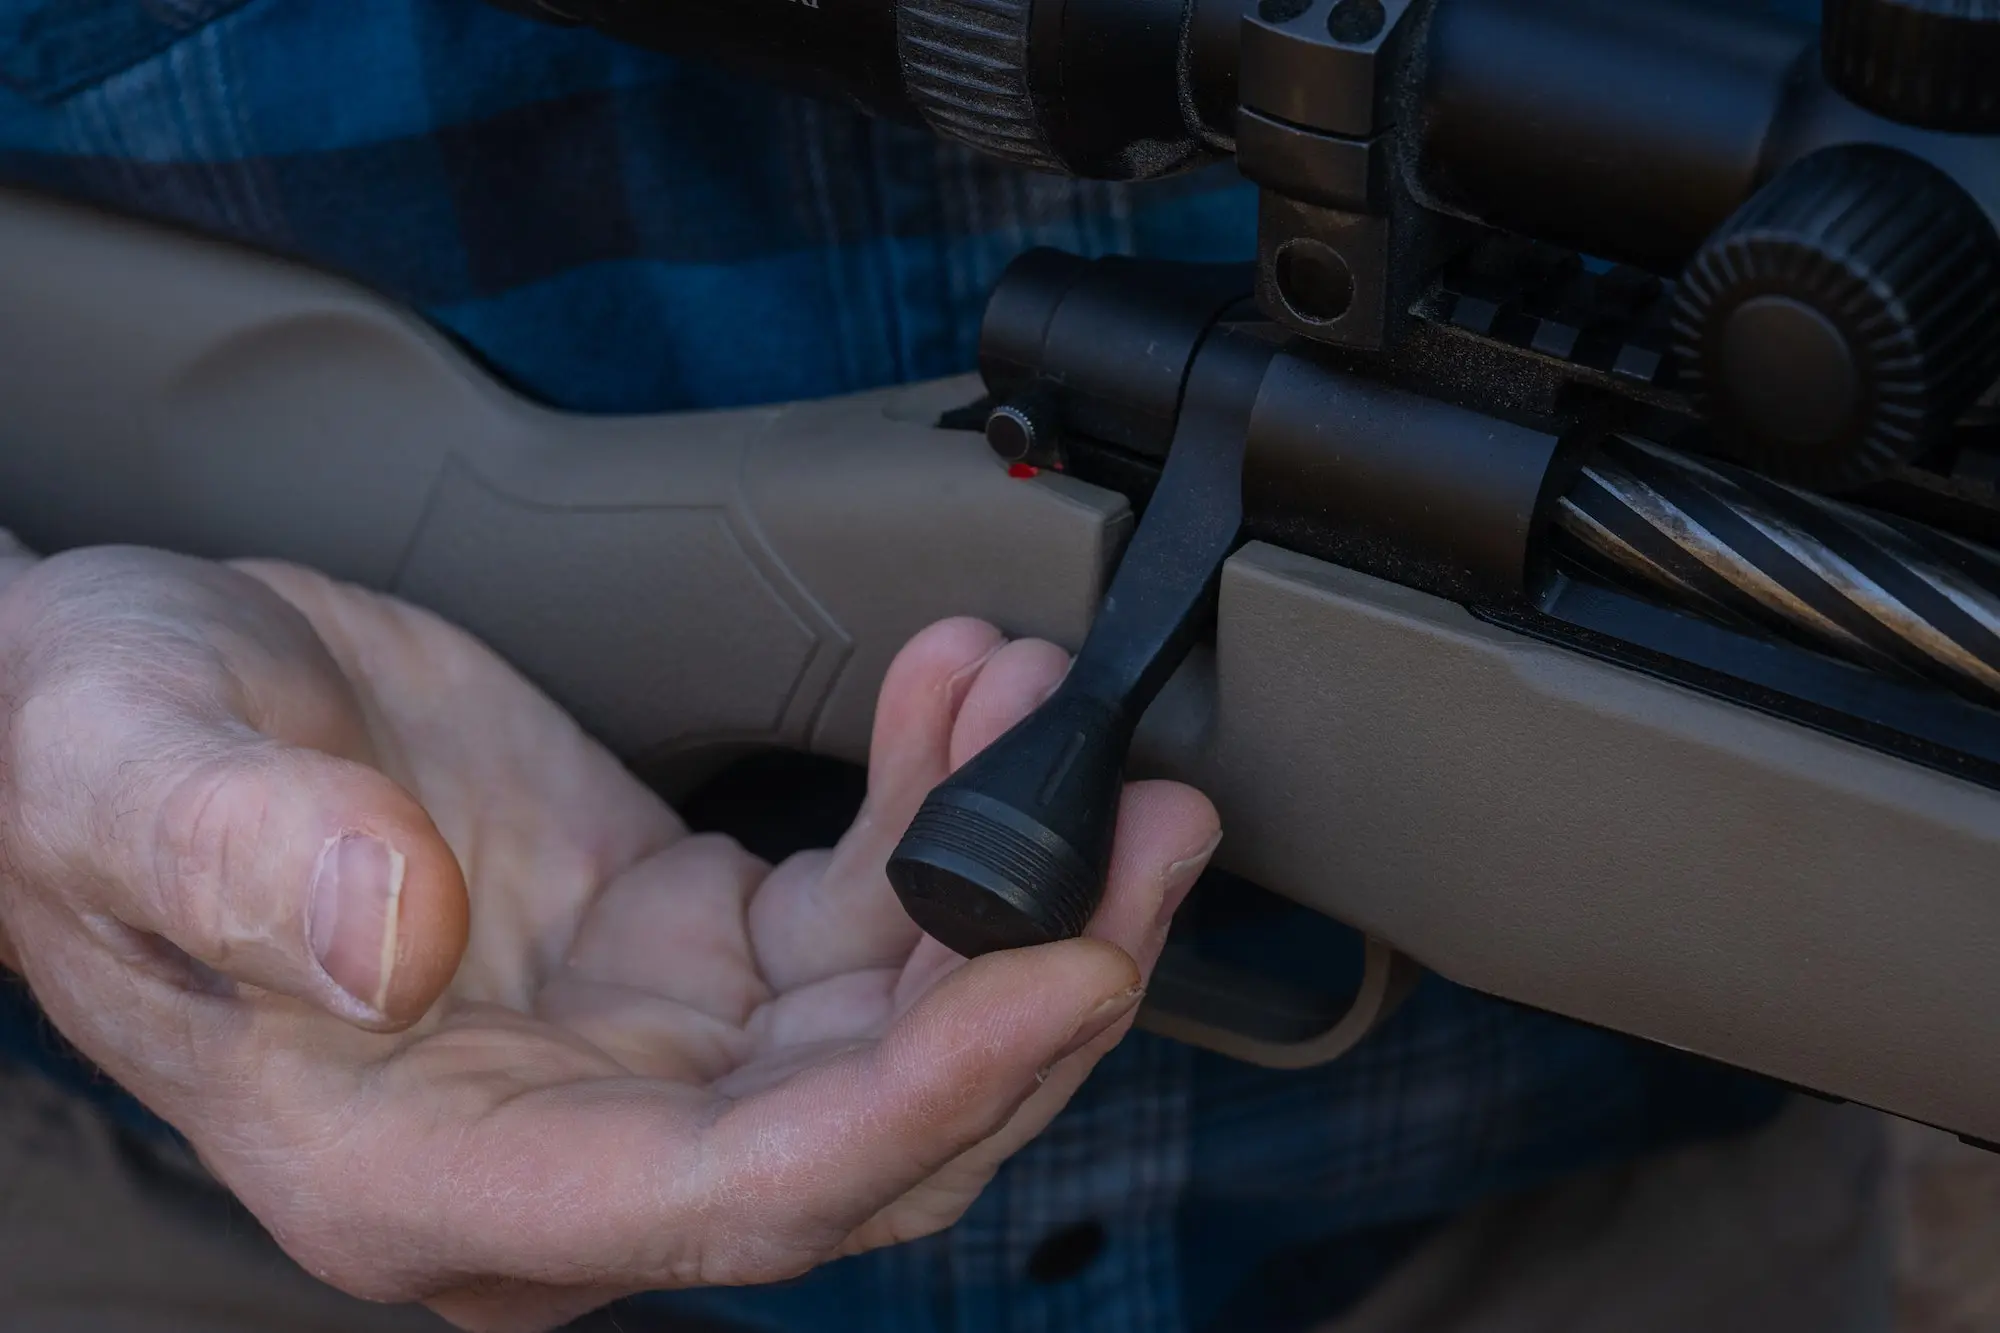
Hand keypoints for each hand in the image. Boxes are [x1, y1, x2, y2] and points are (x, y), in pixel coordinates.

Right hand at [0, 547, 1219, 1331]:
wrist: (120, 705)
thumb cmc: (91, 759)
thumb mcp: (120, 777)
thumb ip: (247, 866)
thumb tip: (398, 944)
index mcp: (432, 1172)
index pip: (737, 1198)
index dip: (923, 1103)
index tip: (1066, 972)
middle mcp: (566, 1145)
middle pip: (873, 1134)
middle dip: (1033, 990)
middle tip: (1146, 825)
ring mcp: (644, 1056)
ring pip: (897, 1026)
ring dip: (1007, 878)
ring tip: (1053, 708)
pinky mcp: (689, 952)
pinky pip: (860, 913)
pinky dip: (931, 808)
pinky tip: (958, 693)